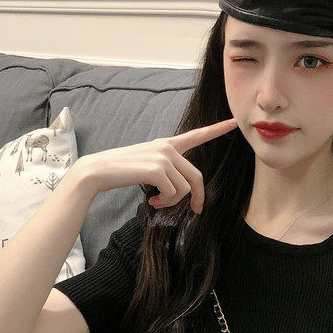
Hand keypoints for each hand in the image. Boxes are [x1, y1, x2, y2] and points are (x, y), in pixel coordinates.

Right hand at [79, 117, 238, 213]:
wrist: (98, 171)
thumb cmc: (121, 171)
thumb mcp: (148, 164)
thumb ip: (167, 168)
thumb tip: (182, 188)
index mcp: (167, 144)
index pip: (197, 135)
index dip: (217, 129)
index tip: (234, 122)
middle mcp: (167, 148)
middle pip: (196, 176)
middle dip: (198, 196)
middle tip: (197, 210)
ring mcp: (163, 157)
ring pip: (184, 188)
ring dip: (173, 202)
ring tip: (158, 203)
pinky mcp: (157, 169)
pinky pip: (174, 193)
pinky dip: (166, 202)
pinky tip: (153, 202)